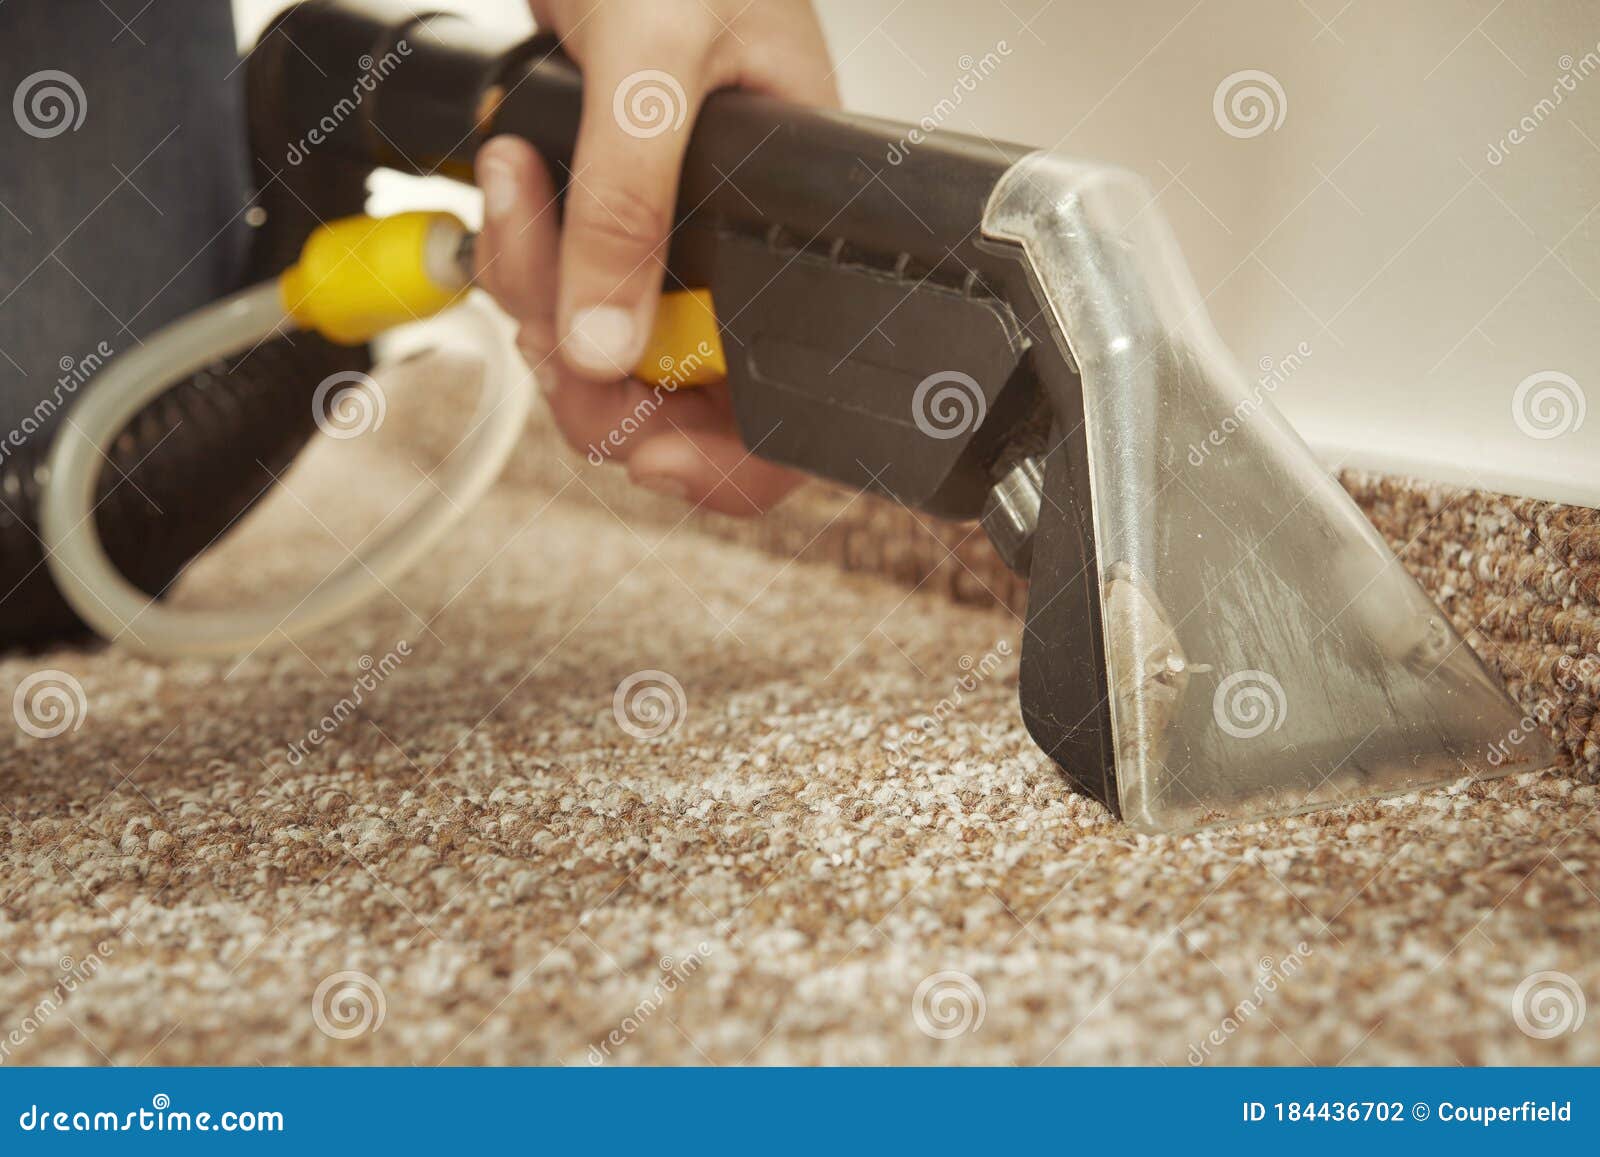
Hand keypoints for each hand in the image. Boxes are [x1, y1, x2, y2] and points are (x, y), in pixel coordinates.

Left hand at [474, 0, 835, 514]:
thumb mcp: (653, 64)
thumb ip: (630, 206)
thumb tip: (604, 341)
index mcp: (806, 218)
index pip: (793, 390)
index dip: (728, 452)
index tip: (651, 452)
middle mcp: (743, 248)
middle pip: (686, 396)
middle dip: (597, 376)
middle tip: (550, 331)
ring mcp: (674, 240)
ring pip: (607, 351)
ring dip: (539, 296)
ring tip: (521, 195)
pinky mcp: (610, 220)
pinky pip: (563, 293)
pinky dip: (521, 259)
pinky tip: (516, 187)